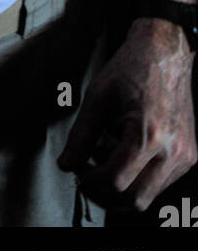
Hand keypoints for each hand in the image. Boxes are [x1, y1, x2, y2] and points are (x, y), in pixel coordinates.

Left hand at [57, 17, 196, 211]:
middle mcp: (172, 150)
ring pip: (149, 196)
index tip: (78, 170)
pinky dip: (138, 178)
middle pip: (135, 199)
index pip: (116, 180)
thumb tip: (66, 163)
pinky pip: (161, 182)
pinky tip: (123, 154)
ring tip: (105, 158)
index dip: (90, 181)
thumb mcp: (98, 98)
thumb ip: (81, 135)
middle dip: (105, 193)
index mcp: (149, 133)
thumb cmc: (133, 68)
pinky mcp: (189, 155)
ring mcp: (185, 155)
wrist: (166, 51)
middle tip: (87, 175)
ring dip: (122, 188)